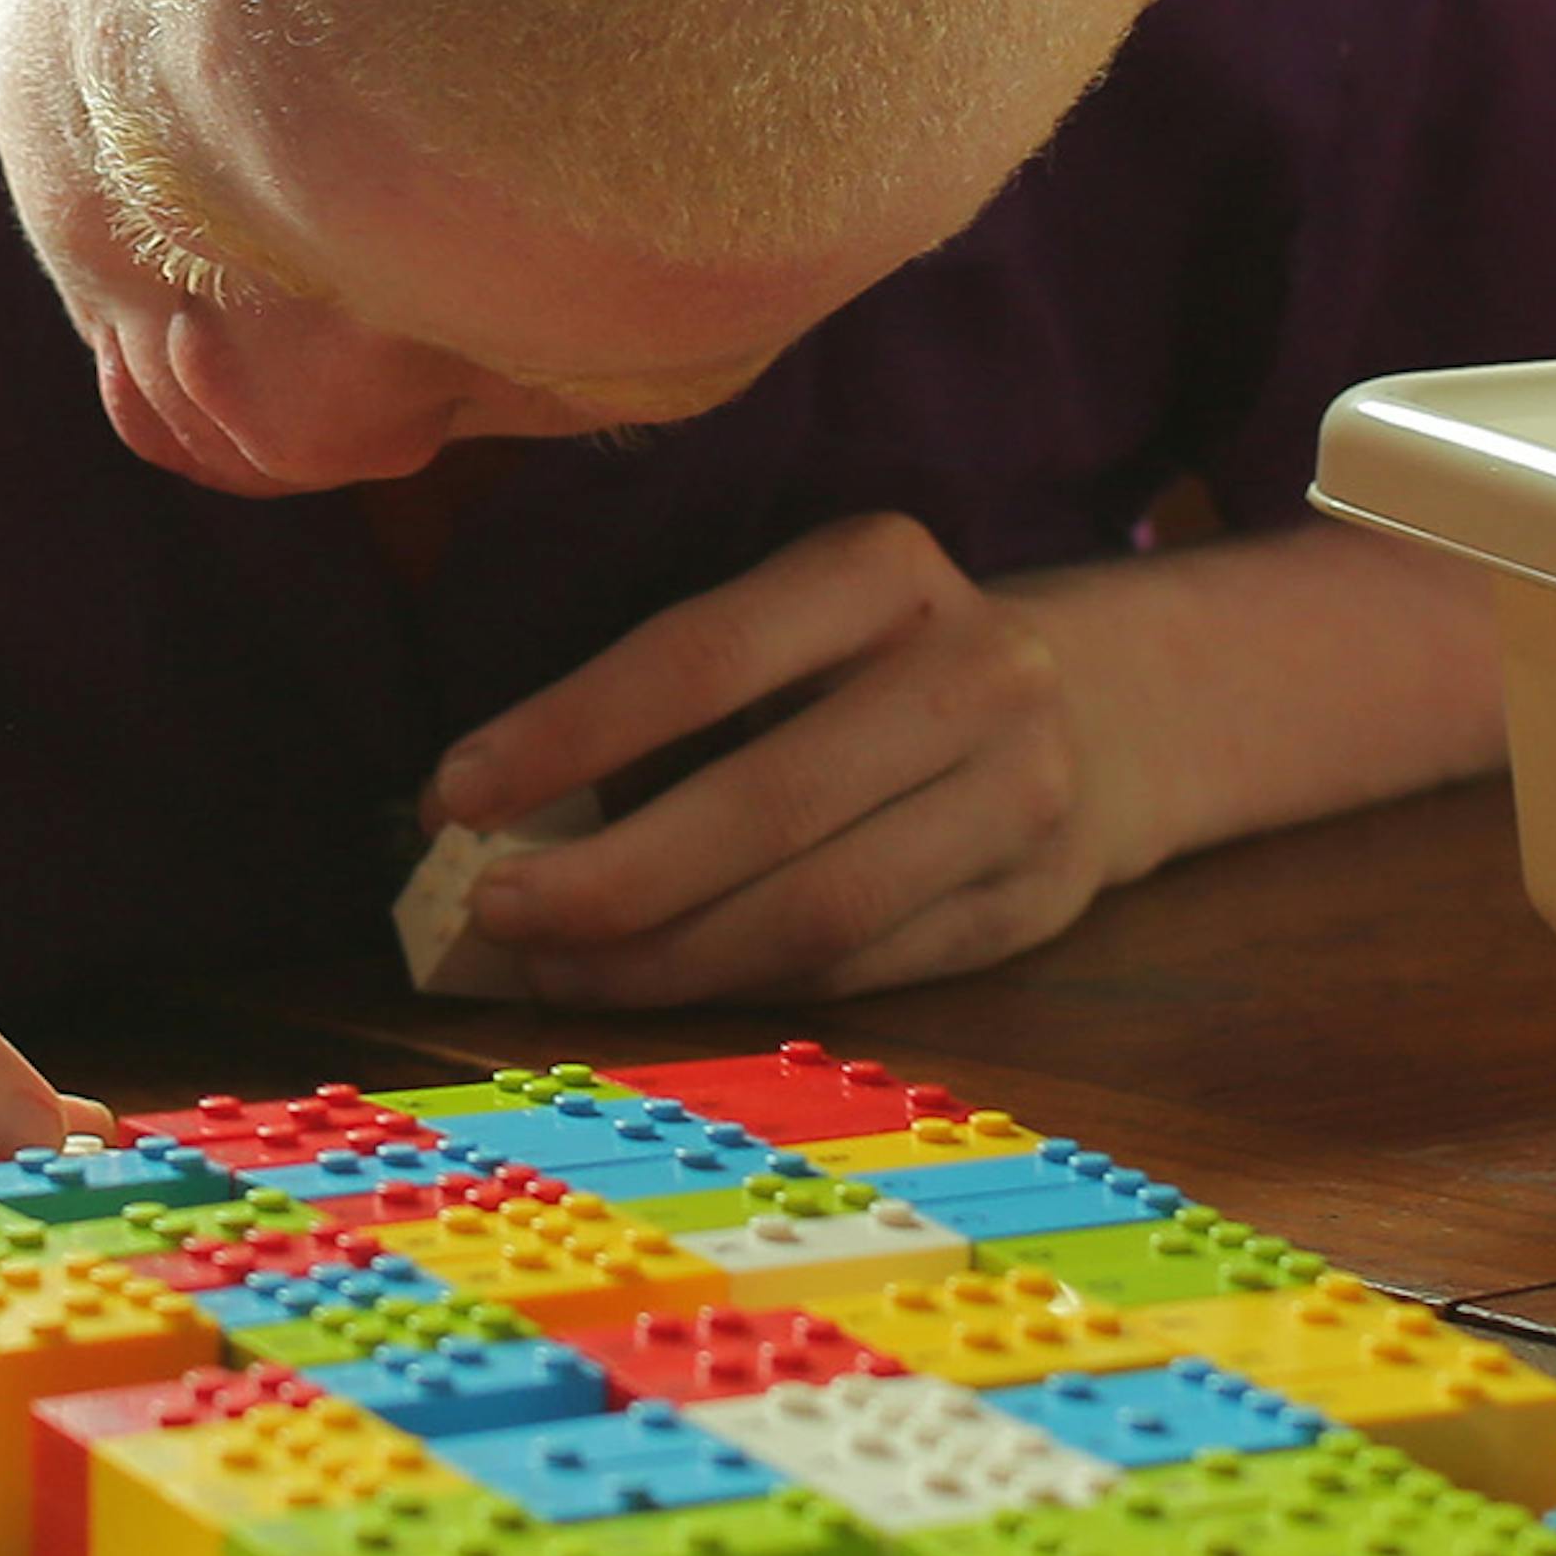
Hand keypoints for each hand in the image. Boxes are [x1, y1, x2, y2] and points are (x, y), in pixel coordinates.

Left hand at [421, 510, 1133, 1006]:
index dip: (567, 734)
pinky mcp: (1033, 904)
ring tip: (556, 970)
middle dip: (606, 879)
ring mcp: (1022, 795)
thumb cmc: (870, 666)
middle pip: (763, 805)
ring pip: (813, 913)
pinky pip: (857, 970)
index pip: (702, 656)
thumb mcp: (788, 626)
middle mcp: (978, 670)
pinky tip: (657, 982)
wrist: (1100, 707)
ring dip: (661, 959)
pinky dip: (738, 987)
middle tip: (495, 913)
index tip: (455, 796)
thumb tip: (489, 818)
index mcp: (885, 568)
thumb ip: (662, 705)